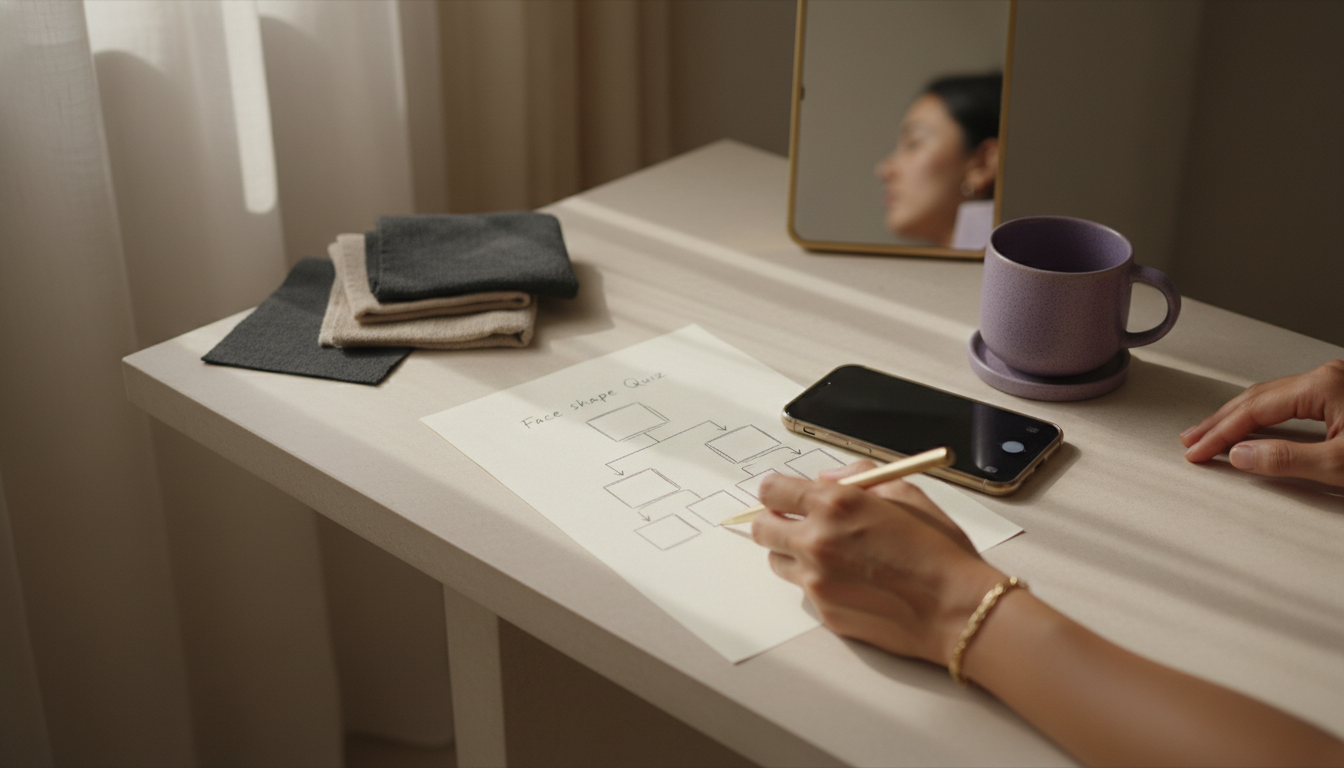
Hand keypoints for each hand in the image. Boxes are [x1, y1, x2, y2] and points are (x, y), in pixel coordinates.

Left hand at [750, 461, 1002, 665]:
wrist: (957, 610)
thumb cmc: (939, 552)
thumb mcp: (907, 493)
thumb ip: (860, 476)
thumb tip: (827, 477)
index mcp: (835, 505)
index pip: (772, 491)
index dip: (777, 492)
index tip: (784, 495)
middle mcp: (817, 542)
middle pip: (762, 528)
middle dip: (776, 522)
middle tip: (799, 523)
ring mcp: (816, 581)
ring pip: (777, 561)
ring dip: (793, 554)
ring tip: (832, 555)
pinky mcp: (824, 612)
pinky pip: (805, 591)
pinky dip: (819, 583)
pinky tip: (854, 582)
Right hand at [1181, 360, 1343, 486]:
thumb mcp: (1339, 462)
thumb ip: (1288, 459)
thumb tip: (1242, 455)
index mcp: (1322, 386)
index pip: (1255, 410)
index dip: (1221, 433)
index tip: (1199, 450)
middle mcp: (1325, 378)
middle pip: (1257, 398)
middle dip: (1220, 421)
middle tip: (1193, 440)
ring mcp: (1332, 384)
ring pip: (1270, 398)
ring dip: (1237, 417)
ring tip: (1211, 433)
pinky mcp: (1338, 395)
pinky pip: (1287, 402)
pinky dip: (1262, 416)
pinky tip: (1249, 425)